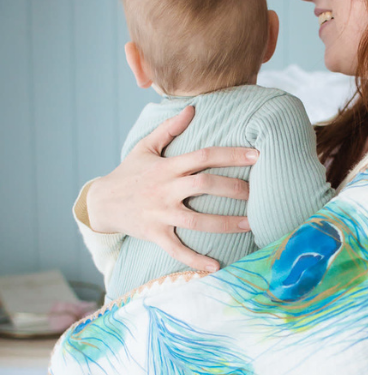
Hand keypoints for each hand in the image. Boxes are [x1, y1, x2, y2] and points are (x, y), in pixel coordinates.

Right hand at [86, 106, 257, 271]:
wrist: (101, 202)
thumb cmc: (129, 172)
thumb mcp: (145, 146)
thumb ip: (169, 128)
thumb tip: (192, 108)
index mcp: (167, 167)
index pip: (204, 156)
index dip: (231, 154)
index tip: (256, 155)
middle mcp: (166, 189)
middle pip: (205, 186)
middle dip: (234, 188)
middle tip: (259, 192)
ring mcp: (160, 214)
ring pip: (197, 221)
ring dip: (225, 224)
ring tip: (251, 224)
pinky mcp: (154, 234)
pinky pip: (177, 250)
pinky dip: (195, 260)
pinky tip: (216, 266)